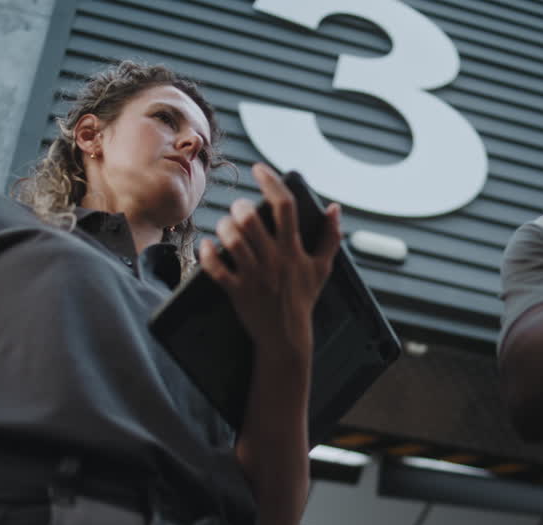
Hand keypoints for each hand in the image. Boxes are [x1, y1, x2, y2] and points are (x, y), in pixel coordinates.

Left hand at [202, 163, 342, 359]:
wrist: (287, 337)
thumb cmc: (303, 299)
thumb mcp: (322, 268)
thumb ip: (331, 237)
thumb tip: (336, 208)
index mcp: (294, 250)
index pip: (285, 206)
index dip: (271, 182)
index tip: (259, 168)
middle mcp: (274, 260)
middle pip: (252, 220)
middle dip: (240, 207)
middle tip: (239, 208)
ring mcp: (254, 276)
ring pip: (232, 241)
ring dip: (224, 227)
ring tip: (224, 225)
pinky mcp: (237, 291)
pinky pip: (216, 268)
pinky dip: (208, 254)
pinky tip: (207, 245)